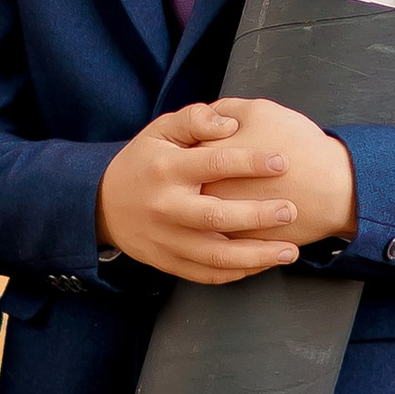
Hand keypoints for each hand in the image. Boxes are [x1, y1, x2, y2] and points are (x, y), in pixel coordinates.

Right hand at [95, 100, 340, 285]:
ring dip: (256, 256)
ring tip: (290, 251)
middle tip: (291, 211)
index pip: (213, 165)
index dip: (249, 162)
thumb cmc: (145, 162)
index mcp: (167, 170)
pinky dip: (238, 273)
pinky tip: (264, 263)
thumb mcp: (160, 130)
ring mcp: (167, 239)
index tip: (282, 161)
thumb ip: (194, 119)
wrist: (103, 205)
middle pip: (216, 217)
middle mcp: (167, 207)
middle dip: (257, 216)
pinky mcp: (169, 262)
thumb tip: (231, 123)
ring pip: (215, 255)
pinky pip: (207, 274)